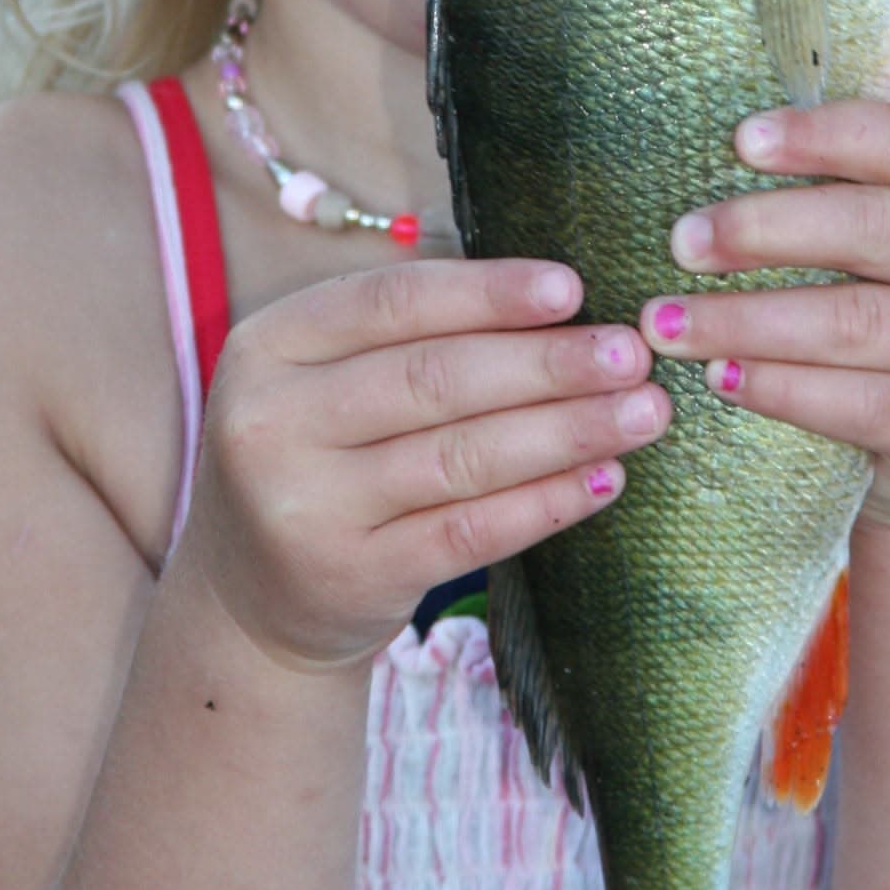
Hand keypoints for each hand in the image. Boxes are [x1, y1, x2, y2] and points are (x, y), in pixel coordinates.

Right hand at [176, 258, 672, 671]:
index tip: (572, 287)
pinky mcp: (351, 577)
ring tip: (641, 413)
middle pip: (434, 379)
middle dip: (547, 363)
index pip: (392, 302)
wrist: (248, 601)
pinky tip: (602, 480)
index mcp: (270, 347)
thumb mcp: (323, 381)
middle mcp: (272, 423)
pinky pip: (468, 531)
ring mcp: (306, 507)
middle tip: (631, 353)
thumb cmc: (317, 458)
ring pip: (461, 457)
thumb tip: (554, 298)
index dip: (487, 292)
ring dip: (565, 430)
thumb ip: (408, 336)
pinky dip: (544, 503)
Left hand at [638, 101, 889, 528]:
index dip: (825, 135)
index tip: (740, 140)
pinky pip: (864, 404)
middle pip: (879, 228)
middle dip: (765, 230)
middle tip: (681, 241)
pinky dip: (783, 389)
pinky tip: (722, 379)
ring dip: (749, 319)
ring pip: (861, 322)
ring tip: (668, 321)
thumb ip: (843, 179)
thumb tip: (727, 132)